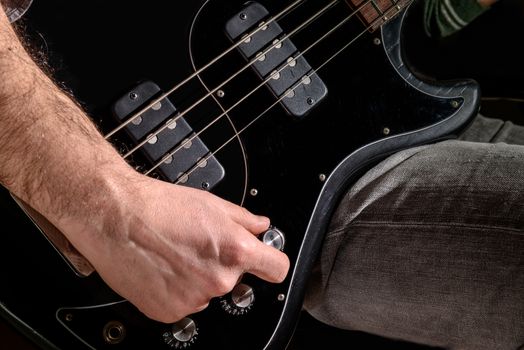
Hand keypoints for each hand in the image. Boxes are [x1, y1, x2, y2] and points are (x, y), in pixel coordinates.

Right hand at [57, 170, 289, 322]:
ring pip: (207, 291)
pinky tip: (162, 269)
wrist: (115, 216)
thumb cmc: (158, 206)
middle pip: (235, 279)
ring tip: (174, 255)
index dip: (272, 262)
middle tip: (197, 247)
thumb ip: (243, 219)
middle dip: (222, 265)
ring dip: (197, 278)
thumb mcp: (211, 203)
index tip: (266, 261)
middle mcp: (218, 280)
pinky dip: (175, 290)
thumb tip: (260, 226)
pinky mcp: (169, 311)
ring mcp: (193, 299)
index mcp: (234, 251)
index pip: (277, 269)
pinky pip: (183, 304)